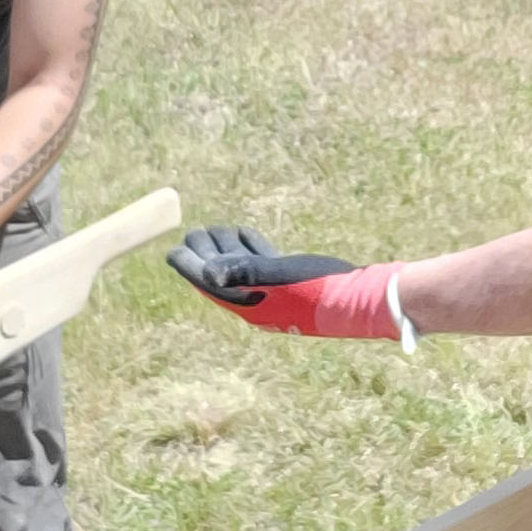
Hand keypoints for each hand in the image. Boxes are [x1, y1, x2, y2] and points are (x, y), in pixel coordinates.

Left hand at [167, 226, 408, 342]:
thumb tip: (208, 272)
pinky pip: (261, 266)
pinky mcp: (289, 284)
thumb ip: (244, 271)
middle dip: (206, 252)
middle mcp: (254, 299)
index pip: (207, 282)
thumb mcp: (279, 274)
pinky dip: (251, 250)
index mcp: (246, 300)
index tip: (173, 250)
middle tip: (195, 232)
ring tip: (218, 230)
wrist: (358, 300)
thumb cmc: (318, 287)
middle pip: (219, 274)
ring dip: (226, 248)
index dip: (189, 264)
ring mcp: (271, 293)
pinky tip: (249, 237)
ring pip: (239, 268)